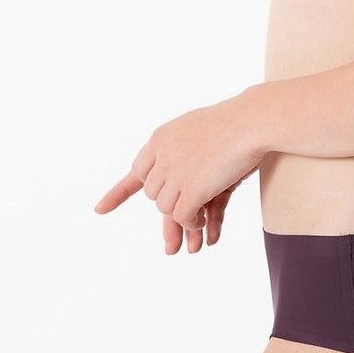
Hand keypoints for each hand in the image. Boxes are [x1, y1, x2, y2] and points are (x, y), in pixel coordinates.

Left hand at [94, 94, 261, 252]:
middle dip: (170, 208)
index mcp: (162, 138)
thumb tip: (177, 181)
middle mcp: (162, 154)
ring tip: (199, 228)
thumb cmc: (236, 124)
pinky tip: (204, 230)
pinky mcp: (192, 189)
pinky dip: (193, 226)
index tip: (100, 210)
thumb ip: (183, 152)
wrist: (253, 121)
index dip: (120, 193)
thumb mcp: (199, 132)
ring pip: (166, 207)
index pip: (137, 171)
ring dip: (184, 219)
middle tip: (180, 232)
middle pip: (154, 193)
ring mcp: (175, 172)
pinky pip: (183, 216)